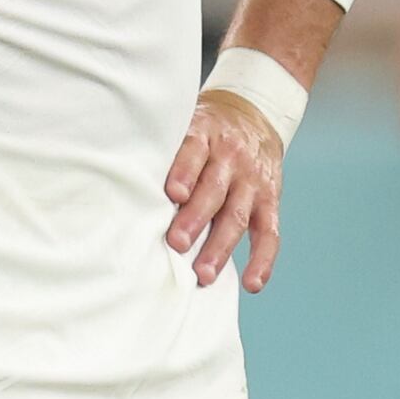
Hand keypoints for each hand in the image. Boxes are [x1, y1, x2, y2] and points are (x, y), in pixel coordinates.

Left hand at [162, 90, 284, 288]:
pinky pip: (270, 233)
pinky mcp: (270, 200)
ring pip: (238, 215)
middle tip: (178, 243)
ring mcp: (253, 181)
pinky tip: (252, 283)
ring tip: (204, 274)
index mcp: (206, 134)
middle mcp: (232, 157)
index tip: (173, 194)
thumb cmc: (206, 131)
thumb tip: (129, 188)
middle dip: (196, 218)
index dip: (185, 172)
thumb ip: (168, 152)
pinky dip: (262, 260)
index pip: (195, 150)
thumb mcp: (187, 124)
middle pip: (215, 189)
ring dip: (221, 247)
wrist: (254, 115)